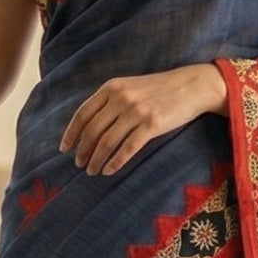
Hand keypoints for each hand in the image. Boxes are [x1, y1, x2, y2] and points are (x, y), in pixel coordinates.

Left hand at [60, 63, 226, 176]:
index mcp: (112, 87)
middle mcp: (121, 98)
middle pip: (92, 130)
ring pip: (107, 142)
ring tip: (92, 171)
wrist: (192, 86)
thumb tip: (91, 125)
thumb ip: (112, 100)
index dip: (71, 133)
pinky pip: (127, 148)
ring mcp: (136, 111)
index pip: (83, 113)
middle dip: (82, 150)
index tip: (64, 149)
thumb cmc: (161, 90)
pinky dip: (115, 162)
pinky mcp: (152, 125)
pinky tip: (109, 171)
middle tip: (79, 164)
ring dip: (96, 159)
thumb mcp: (131, 87)